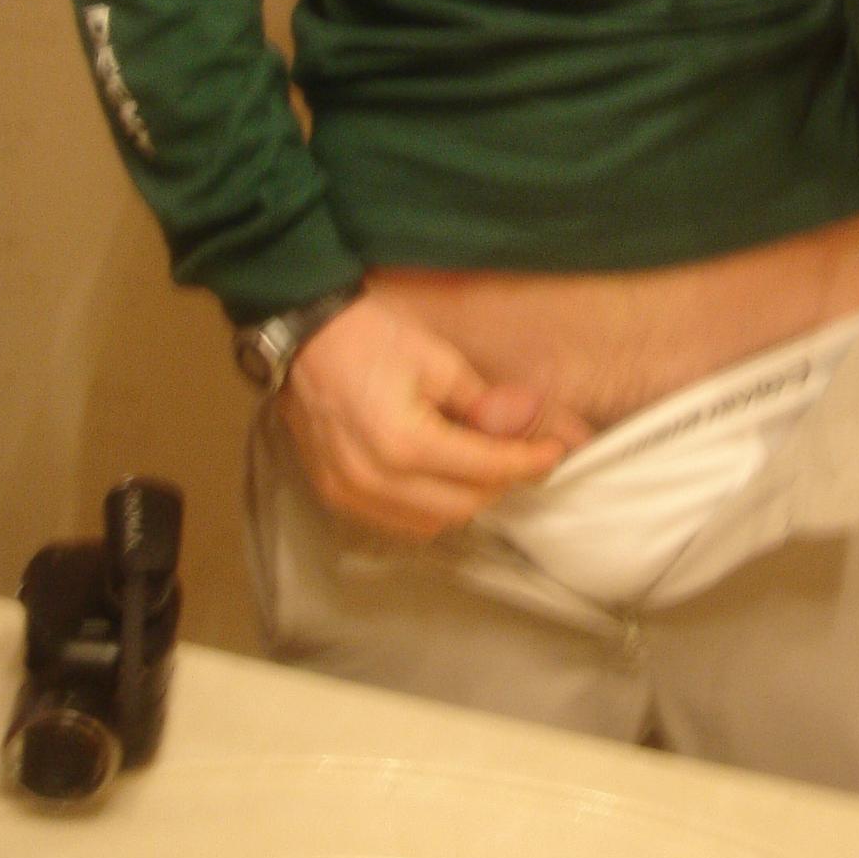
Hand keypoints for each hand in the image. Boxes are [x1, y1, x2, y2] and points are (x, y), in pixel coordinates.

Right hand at [277, 291, 593, 539]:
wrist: (303, 334)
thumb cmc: (371, 336)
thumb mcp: (438, 360)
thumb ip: (483, 403)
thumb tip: (526, 425)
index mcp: (405, 443)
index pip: (485, 469)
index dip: (527, 462)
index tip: (555, 452)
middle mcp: (375, 480)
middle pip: (461, 506)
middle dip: (500, 483)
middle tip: (521, 455)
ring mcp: (349, 493)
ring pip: (429, 524)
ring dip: (464, 500)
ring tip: (481, 465)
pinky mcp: (334, 494)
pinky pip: (394, 521)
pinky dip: (426, 509)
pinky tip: (440, 480)